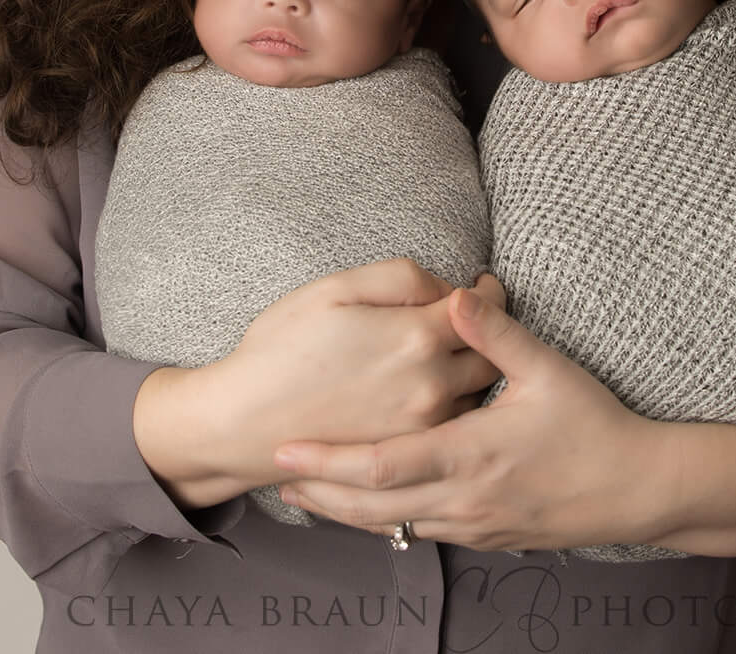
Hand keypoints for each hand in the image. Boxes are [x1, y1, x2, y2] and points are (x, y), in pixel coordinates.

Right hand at [210, 258, 507, 487]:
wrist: (243, 422)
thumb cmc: (282, 349)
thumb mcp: (334, 288)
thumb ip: (401, 276)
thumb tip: (446, 285)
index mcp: (416, 338)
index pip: (484, 310)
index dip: (490, 293)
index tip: (486, 285)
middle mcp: (431, 387)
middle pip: (491, 356)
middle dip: (490, 333)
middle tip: (477, 320)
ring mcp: (422, 429)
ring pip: (478, 396)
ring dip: (476, 373)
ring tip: (456, 355)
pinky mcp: (409, 458)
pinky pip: (453, 429)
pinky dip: (456, 409)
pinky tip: (434, 393)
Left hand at [271, 284, 670, 553]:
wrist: (638, 489)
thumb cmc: (595, 426)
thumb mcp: (548, 370)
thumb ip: (496, 334)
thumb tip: (458, 293)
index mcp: (469, 455)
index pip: (380, 467)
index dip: (326, 462)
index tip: (286, 450)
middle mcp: (463, 499)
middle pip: (371, 509)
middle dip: (319, 495)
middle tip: (276, 477)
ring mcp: (474, 525)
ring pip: (393, 527)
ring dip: (346, 512)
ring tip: (308, 493)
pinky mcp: (487, 536)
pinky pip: (422, 532)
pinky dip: (386, 521)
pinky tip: (370, 507)